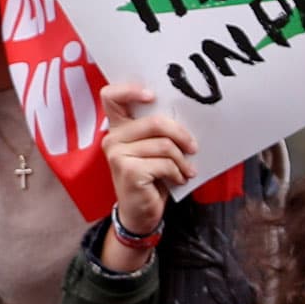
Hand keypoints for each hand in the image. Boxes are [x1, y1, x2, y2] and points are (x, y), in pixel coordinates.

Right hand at [101, 84, 198, 234]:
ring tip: (185, 170)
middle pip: (155, 122)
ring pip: (164, 145)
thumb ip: (156, 132)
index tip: (152, 96)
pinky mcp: (129, 171)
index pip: (111, 96)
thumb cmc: (149, 178)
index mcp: (117, 128)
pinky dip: (178, 172)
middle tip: (193, 147)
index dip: (130, 90)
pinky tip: (178, 179)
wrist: (140, 213)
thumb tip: (183, 116)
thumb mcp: (152, 150)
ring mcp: (117, 155)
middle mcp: (112, 139)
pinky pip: (165, 163)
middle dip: (181, 135)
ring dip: (182, 160)